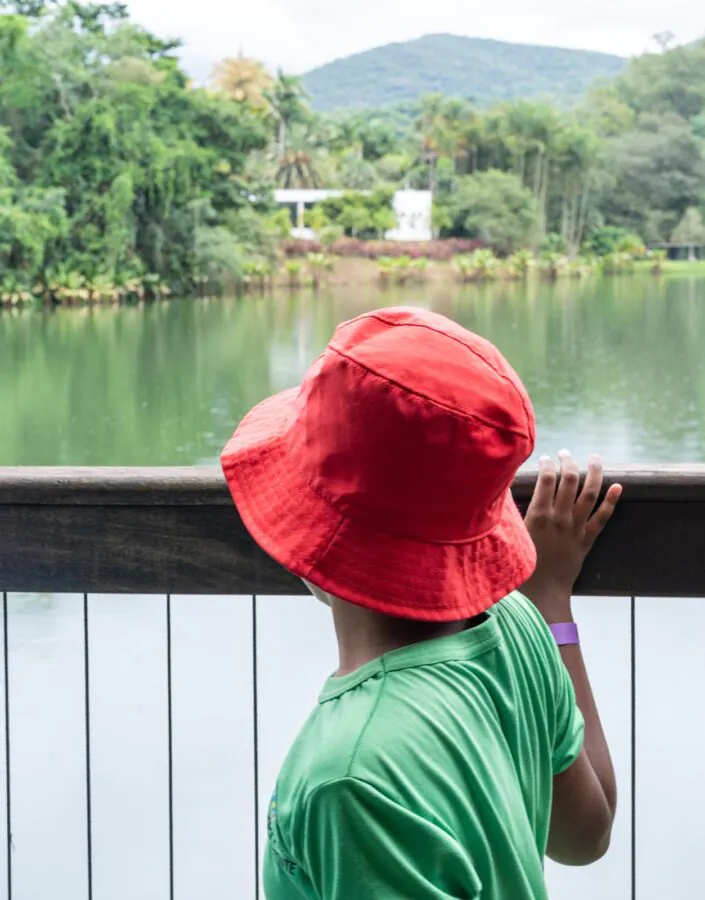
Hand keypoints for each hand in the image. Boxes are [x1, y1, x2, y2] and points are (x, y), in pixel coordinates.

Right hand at [521, 451, 621, 622]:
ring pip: (590, 493)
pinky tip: (618, 487)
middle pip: (569, 480)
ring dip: (594, 472)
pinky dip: (612, 501)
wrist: (543, 594)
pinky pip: (603, 517)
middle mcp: (560, 518)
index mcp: (539, 515)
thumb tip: (505, 494)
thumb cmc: (521, 568)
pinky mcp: (587, 540)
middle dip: (568, 462)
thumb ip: (512, 514)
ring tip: (594, 458)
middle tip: (565, 454)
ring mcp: (576, 528)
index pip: (546, 479)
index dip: (547, 464)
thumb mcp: (513, 537)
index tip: (545, 458)